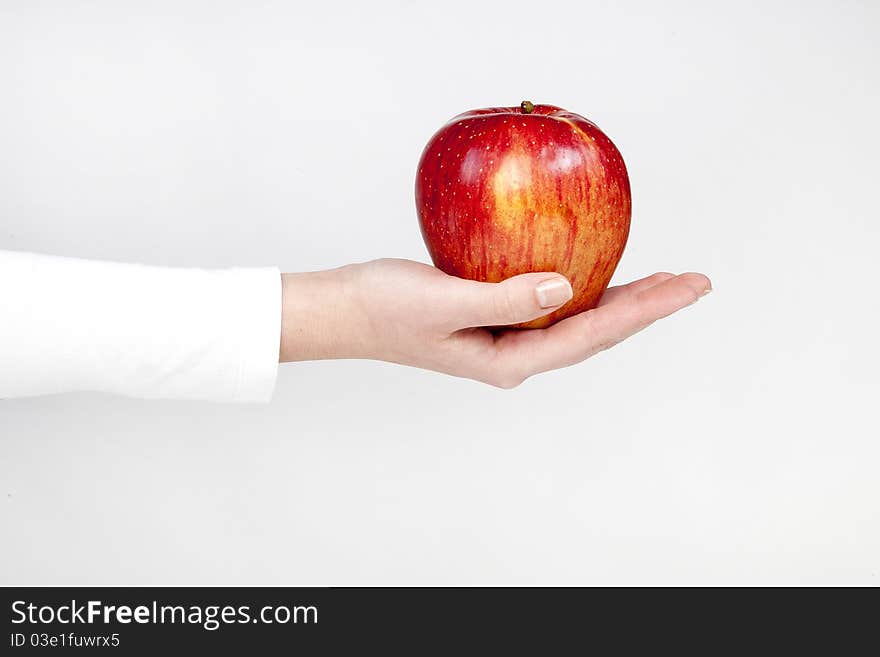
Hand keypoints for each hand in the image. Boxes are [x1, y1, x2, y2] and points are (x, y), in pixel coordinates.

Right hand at [279, 259, 710, 387]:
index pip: (591, 334)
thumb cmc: (384, 307)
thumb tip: (567, 289)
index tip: (687, 286)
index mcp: (508, 359)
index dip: (644, 309)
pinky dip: (583, 286)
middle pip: (596, 332)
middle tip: (694, 282)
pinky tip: (596, 270)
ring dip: (621, 299)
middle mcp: (514, 354)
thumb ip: (505, 297)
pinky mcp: (492, 317)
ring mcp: (504, 339)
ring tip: (662, 282)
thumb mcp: (444, 300)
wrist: (345, 311)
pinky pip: (552, 303)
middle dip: (646, 308)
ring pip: (578, 319)